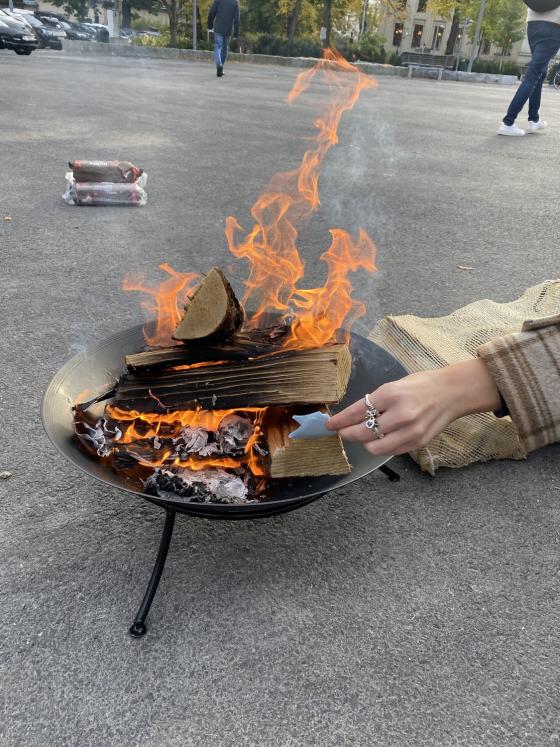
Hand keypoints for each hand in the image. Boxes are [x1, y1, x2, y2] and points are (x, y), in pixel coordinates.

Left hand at [326, 359, 500, 456]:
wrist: (452, 393)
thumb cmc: (421, 385)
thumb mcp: (394, 385)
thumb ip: (375, 402)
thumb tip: (352, 416)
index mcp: (391, 394)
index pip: (357, 411)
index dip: (340, 420)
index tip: (330, 425)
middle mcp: (401, 414)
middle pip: (363, 432)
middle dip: (348, 434)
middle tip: (342, 432)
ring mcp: (411, 431)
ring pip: (375, 447)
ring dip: (365, 443)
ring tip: (363, 436)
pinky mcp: (418, 442)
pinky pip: (391, 451)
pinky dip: (382, 446)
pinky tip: (381, 438)